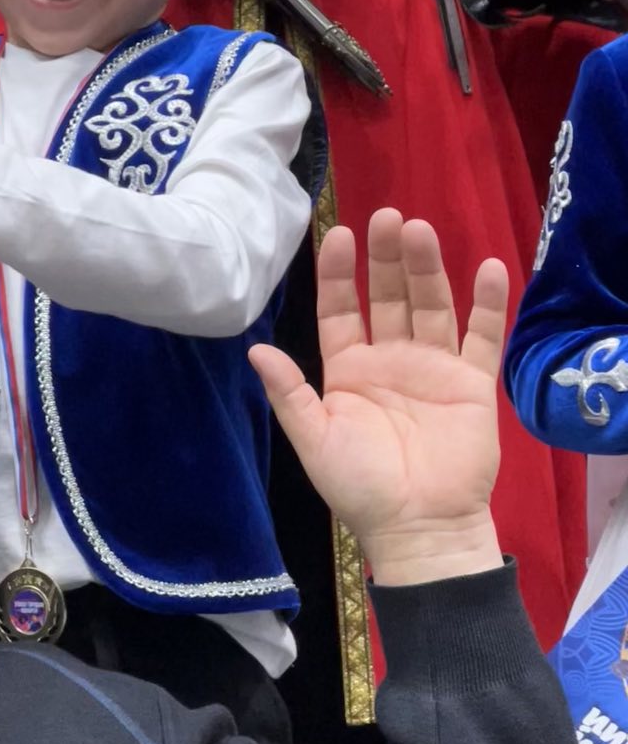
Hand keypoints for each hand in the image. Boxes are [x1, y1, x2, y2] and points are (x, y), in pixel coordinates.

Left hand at [249, 210, 506, 586]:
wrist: (418, 527)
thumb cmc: (360, 487)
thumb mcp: (314, 439)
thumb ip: (289, 393)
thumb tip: (255, 349)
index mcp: (348, 371)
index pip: (340, 310)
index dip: (337, 274)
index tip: (336, 235)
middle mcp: (390, 360)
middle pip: (388, 297)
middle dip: (385, 258)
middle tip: (386, 216)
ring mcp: (433, 367)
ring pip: (431, 305)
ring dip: (427, 268)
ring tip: (420, 231)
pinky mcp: (473, 382)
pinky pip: (483, 337)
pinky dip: (488, 304)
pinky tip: (488, 268)